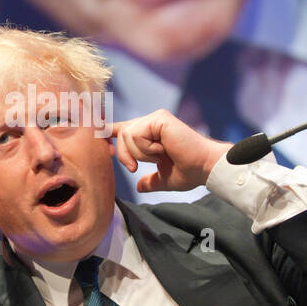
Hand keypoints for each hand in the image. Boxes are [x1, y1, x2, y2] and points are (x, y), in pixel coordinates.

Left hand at [111, 110, 231, 192]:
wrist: (204, 168)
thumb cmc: (190, 172)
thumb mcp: (164, 179)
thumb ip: (150, 181)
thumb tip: (140, 186)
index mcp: (151, 133)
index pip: (122, 129)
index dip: (107, 134)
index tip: (102, 147)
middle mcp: (152, 122)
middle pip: (120, 133)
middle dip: (124, 155)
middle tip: (135, 169)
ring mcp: (156, 118)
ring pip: (127, 135)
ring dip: (139, 154)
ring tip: (160, 156)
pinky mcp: (160, 119)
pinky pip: (136, 134)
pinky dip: (146, 149)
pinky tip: (163, 150)